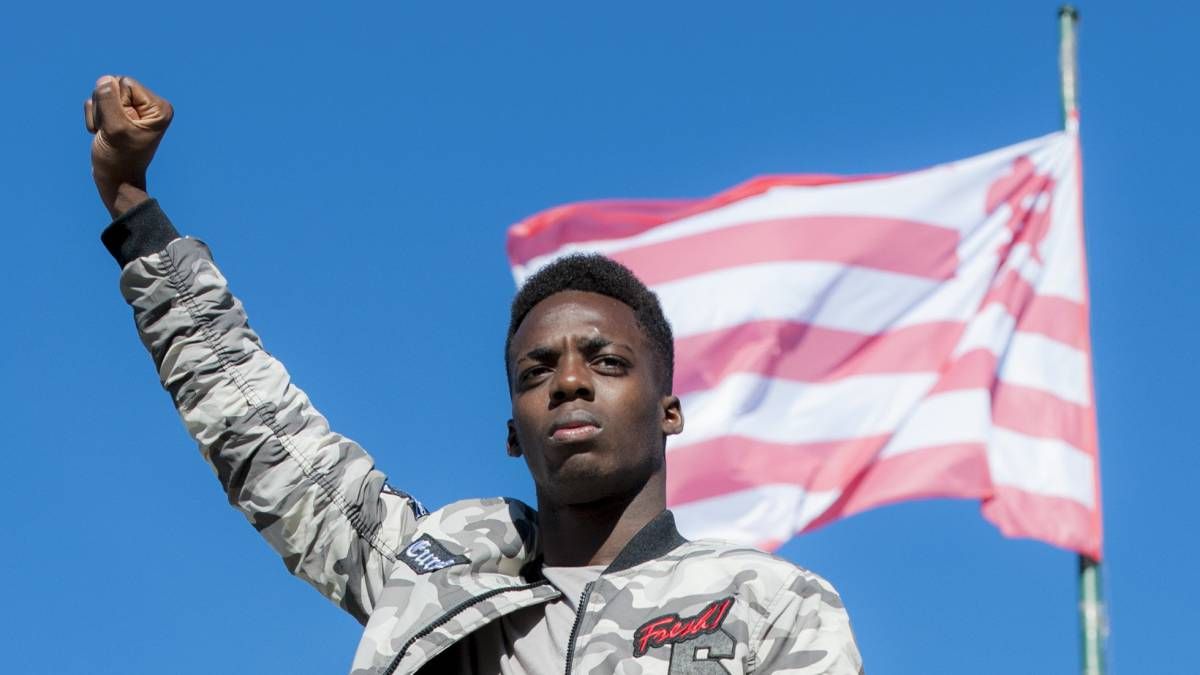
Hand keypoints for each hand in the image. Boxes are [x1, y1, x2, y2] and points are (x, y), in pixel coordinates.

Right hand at [84, 75, 172, 217]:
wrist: (116, 181)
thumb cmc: (118, 159)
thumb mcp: (114, 129)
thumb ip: (108, 101)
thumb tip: (105, 79)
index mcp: (158, 107)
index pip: (125, 83)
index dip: (115, 103)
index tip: (121, 125)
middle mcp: (149, 106)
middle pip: (113, 85)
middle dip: (104, 107)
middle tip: (112, 131)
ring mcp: (134, 110)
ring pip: (102, 94)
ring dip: (97, 115)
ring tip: (108, 134)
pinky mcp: (120, 115)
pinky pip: (96, 103)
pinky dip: (94, 119)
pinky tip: (102, 134)